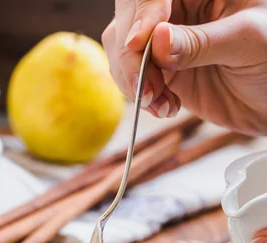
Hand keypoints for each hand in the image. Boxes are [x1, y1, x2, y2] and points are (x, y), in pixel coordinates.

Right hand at [102, 0, 266, 134]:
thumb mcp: (246, 42)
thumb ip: (201, 42)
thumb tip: (158, 39)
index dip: (142, 14)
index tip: (139, 43)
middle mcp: (178, 8)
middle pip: (130, 20)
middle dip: (132, 57)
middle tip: (147, 89)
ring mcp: (165, 40)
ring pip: (124, 51)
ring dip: (135, 82)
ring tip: (160, 103)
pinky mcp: (160, 70)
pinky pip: (133, 80)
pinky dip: (141, 98)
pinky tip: (165, 107)